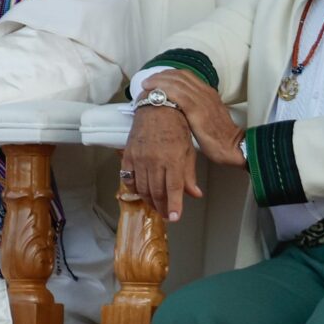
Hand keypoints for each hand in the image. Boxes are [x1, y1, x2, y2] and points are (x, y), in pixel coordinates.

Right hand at [123, 91, 202, 221]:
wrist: (157, 106)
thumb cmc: (177, 125)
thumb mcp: (188, 148)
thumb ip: (189, 173)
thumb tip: (195, 194)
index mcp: (173, 158)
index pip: (174, 188)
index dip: (175, 206)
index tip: (175, 218)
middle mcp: (155, 160)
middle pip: (157, 192)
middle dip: (162, 207)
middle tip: (167, 214)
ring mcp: (139, 158)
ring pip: (142, 188)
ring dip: (149, 200)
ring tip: (156, 205)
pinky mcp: (128, 154)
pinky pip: (128, 178)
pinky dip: (134, 188)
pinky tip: (141, 192)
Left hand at [142, 70, 246, 168]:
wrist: (234, 146)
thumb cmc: (221, 137)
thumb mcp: (210, 117)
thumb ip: (198, 109)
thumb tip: (181, 109)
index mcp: (209, 93)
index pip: (187, 76)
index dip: (170, 74)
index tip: (157, 78)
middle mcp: (205, 93)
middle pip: (180, 76)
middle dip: (161, 76)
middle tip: (148, 80)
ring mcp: (202, 100)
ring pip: (176, 83)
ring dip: (159, 81)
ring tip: (146, 85)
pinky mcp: (197, 110)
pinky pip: (177, 95)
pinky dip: (164, 91)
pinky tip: (154, 93)